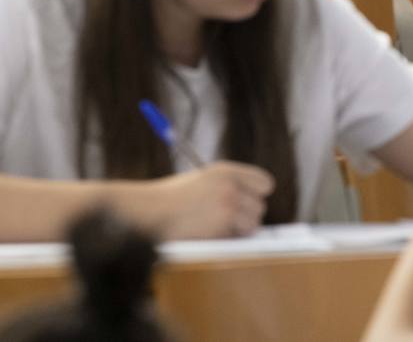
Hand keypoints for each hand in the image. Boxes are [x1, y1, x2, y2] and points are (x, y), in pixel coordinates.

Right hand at [147, 161, 274, 238]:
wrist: (148, 210)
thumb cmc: (172, 199)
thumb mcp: (203, 180)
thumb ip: (229, 187)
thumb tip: (256, 206)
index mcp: (227, 171)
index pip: (265, 184)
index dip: (257, 196)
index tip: (247, 204)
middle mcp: (231, 185)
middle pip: (260, 207)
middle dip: (247, 217)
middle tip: (224, 222)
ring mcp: (228, 204)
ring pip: (253, 225)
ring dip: (238, 231)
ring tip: (214, 229)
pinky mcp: (223, 224)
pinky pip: (238, 239)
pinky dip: (226, 241)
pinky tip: (207, 236)